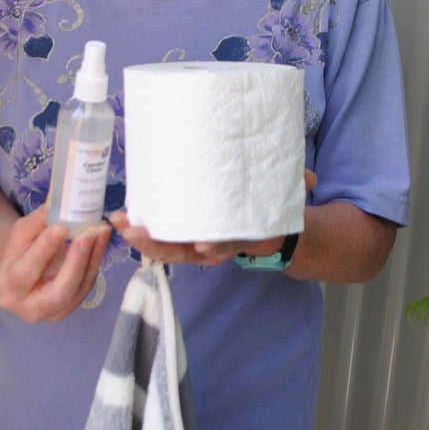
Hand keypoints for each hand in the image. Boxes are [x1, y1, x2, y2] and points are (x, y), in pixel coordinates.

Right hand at [0, 203, 110, 322]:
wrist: (25, 275)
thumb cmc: (20, 253)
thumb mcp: (20, 235)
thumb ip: (36, 222)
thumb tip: (55, 202)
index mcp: (8, 291)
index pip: (25, 273)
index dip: (44, 250)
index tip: (61, 228)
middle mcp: (31, 308)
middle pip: (59, 291)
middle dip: (75, 262)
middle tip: (87, 234)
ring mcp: (55, 312)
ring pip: (79, 288)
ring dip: (92, 257)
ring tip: (100, 231)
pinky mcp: (72, 307)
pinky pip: (88, 284)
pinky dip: (96, 260)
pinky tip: (101, 239)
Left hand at [106, 169, 318, 267]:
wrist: (262, 229)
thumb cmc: (266, 210)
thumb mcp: (283, 201)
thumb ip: (296, 187)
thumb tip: (310, 177)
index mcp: (236, 239)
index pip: (224, 247)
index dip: (214, 246)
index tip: (204, 244)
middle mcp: (212, 246)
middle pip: (181, 252)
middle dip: (156, 244)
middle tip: (134, 229)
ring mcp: (194, 243)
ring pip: (164, 247)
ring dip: (139, 237)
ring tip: (118, 220)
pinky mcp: (181, 231)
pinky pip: (159, 236)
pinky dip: (140, 229)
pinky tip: (121, 217)